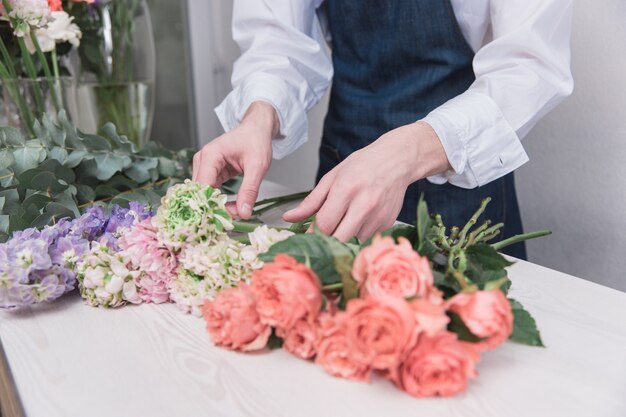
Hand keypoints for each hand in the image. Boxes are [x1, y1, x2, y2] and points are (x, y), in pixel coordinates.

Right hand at [192, 101, 278, 218]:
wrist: (256, 129)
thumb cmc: (256, 141)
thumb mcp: (258, 167)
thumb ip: (249, 190)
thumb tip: (244, 213)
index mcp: (210, 156)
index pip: (203, 187)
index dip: (213, 205)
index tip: (228, 218)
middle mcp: (202, 160)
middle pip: (202, 192)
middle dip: (217, 207)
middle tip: (237, 216)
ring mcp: (204, 166)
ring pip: (205, 194)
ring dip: (220, 205)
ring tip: (238, 211)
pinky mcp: (210, 171)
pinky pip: (211, 191)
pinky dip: (221, 200)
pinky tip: (234, 206)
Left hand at [283, 122, 450, 241]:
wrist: (397, 160)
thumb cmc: (363, 165)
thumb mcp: (333, 177)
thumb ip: (311, 201)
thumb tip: (289, 217)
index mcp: (346, 189)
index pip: (324, 225)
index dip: (312, 234)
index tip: (307, 236)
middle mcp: (364, 205)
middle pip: (338, 239)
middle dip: (327, 241)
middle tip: (322, 234)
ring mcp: (378, 216)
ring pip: (352, 242)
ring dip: (344, 237)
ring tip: (345, 220)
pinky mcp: (387, 223)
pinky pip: (366, 239)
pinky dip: (358, 233)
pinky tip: (360, 219)